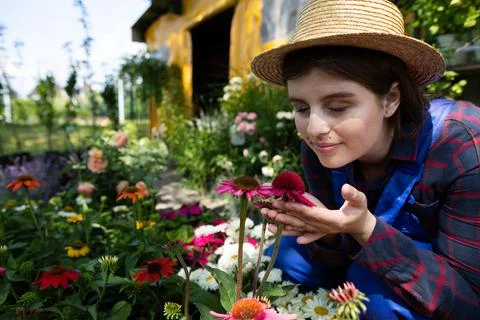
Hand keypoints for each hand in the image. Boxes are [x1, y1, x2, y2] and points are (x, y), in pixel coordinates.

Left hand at [261, 184, 376, 244]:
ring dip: (283, 227)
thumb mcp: (360, 201)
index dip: (296, 208)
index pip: (310, 213)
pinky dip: (292, 234)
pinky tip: (282, 235)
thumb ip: (353, 195)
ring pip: (298, 228)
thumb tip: (345, 187)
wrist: (360, 226)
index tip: (283, 203)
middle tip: (267, 210)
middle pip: (299, 221)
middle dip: (283, 215)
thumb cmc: (360, 211)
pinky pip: (301, 233)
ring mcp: (319, 230)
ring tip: (268, 226)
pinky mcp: (317, 231)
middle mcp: (322, 227)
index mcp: (331, 219)